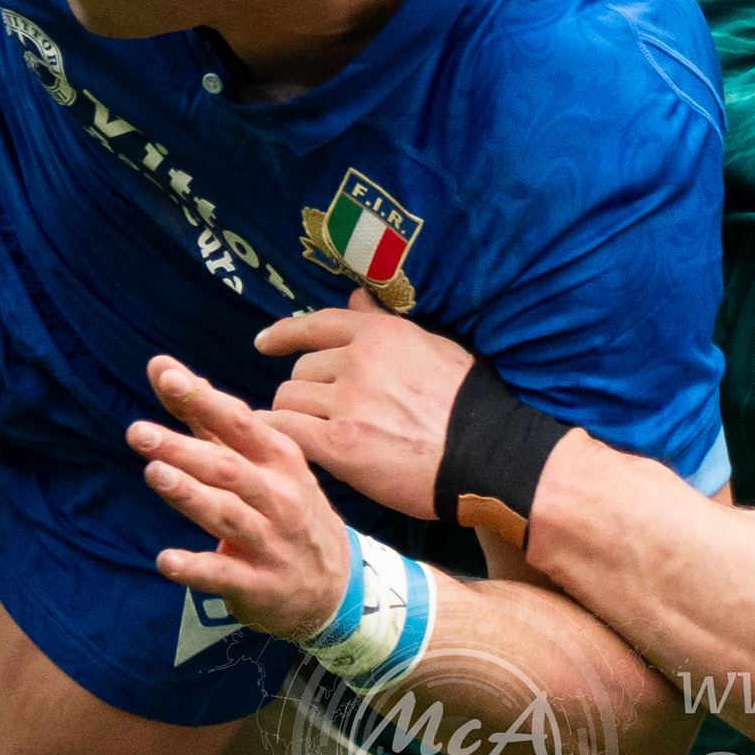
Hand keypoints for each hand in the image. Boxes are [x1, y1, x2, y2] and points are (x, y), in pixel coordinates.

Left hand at [128, 354, 356, 641]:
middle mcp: (279, 496)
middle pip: (227, 467)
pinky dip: (194, 568)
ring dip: (190, 495)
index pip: (238, 423)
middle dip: (183, 449)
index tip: (165, 376)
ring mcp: (270, 542)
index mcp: (279, 459)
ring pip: (227, 514)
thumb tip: (164, 369)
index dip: (203, 400)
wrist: (334, 584)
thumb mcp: (264, 461)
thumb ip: (210, 417)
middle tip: (138, 432)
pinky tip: (165, 560)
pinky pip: (223, 574)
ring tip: (154, 474)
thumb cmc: (286, 506)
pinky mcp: (258, 584)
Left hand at [255, 290, 466, 520]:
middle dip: (306, 393)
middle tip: (328, 418)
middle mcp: (358, 360)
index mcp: (380, 334)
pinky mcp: (340, 443)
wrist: (489, 457)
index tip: (265, 343)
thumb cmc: (468, 406)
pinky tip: (293, 448)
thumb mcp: (432, 347)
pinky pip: (285, 431)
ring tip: (322, 438)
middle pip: (299, 370)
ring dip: (297, 419)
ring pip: (288, 401)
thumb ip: (385, 324)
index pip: (315, 325)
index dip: (284, 334)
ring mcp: (348, 401)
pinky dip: (284, 439)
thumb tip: (354, 298)